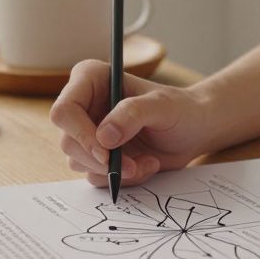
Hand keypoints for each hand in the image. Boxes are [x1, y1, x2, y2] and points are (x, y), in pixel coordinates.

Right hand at [50, 59, 211, 187]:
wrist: (194, 130)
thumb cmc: (180, 109)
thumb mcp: (163, 105)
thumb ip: (133, 114)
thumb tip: (103, 137)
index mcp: (91, 79)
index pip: (65, 110)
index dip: (80, 134)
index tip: (107, 153)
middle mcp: (84, 105)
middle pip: (68, 141)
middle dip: (101, 160)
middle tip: (133, 166)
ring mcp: (88, 132)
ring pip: (79, 162)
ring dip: (116, 170)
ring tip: (148, 161)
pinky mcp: (97, 155)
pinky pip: (95, 176)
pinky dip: (122, 178)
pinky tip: (145, 165)